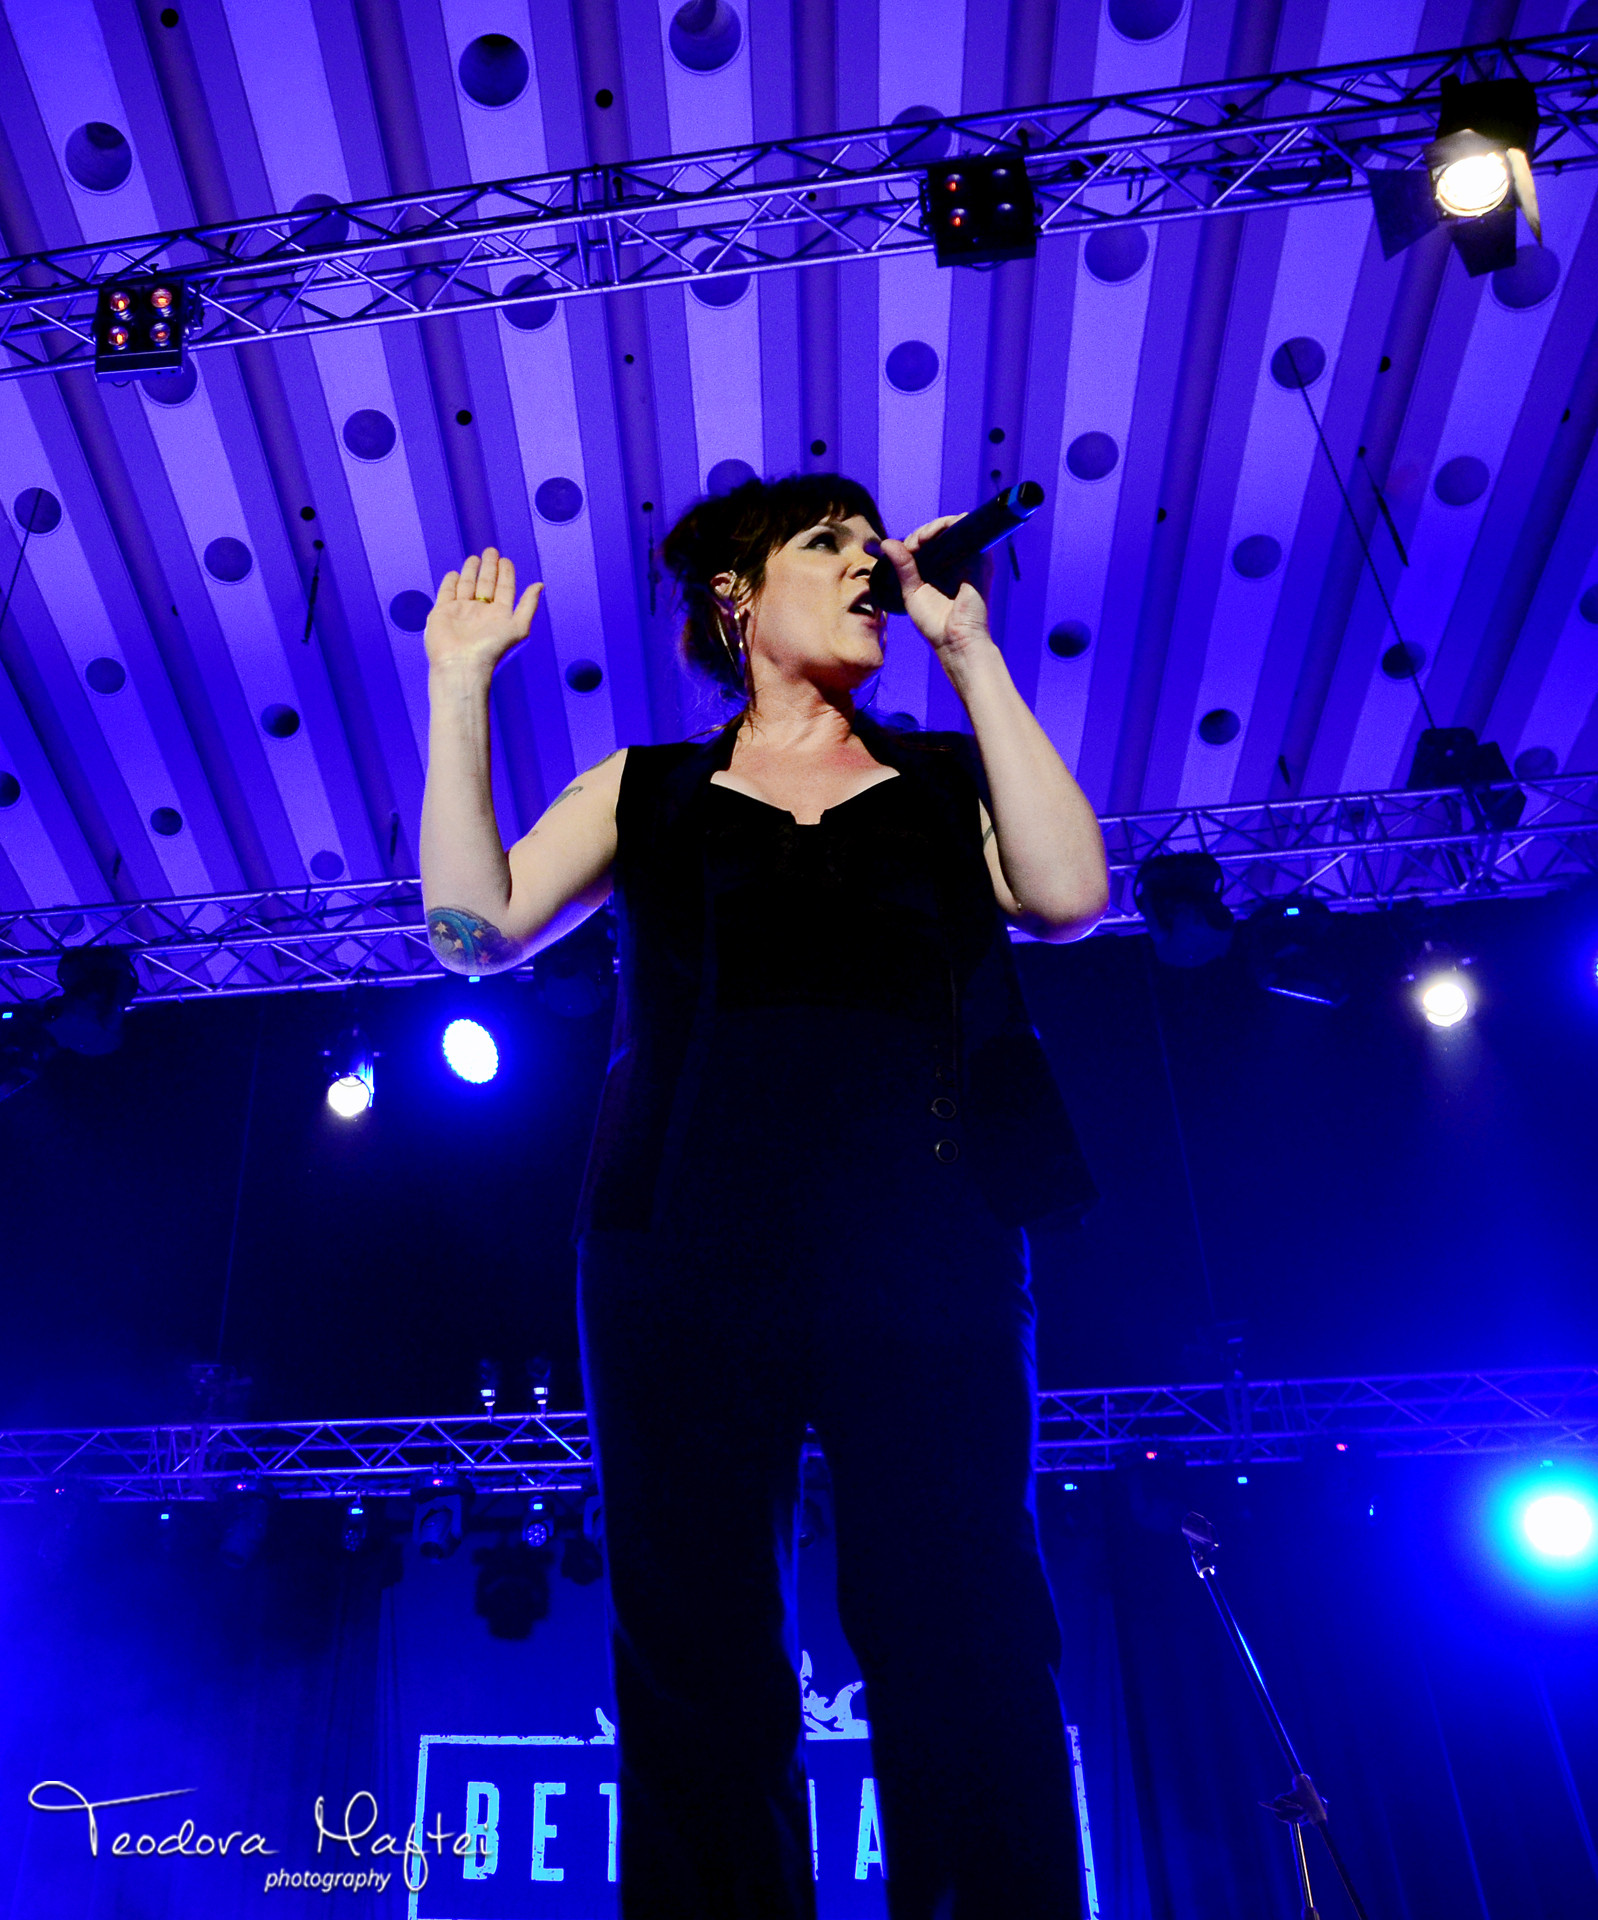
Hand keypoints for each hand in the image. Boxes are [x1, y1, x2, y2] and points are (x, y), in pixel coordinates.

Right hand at [424, 548, 542, 676]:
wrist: (460, 664)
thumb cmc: (491, 648)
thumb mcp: (518, 626)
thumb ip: (528, 605)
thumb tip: (540, 585)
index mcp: (498, 614)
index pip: (504, 589)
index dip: (506, 574)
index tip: (505, 559)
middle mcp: (480, 612)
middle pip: (486, 584)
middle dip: (489, 568)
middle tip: (491, 551)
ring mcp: (461, 611)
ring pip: (467, 586)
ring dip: (471, 572)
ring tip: (474, 558)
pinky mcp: (442, 612)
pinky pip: (446, 593)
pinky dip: (450, 583)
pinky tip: (454, 574)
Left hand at [875, 516, 994, 662]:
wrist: (956, 639)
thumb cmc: (935, 623)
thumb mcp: (912, 592)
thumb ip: (903, 567)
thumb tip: (887, 542)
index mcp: (937, 570)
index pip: (925, 545)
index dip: (912, 541)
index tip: (895, 547)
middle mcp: (953, 562)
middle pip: (938, 535)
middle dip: (923, 532)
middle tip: (913, 542)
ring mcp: (968, 559)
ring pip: (952, 530)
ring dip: (936, 527)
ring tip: (923, 536)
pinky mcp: (980, 559)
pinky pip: (967, 534)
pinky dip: (952, 528)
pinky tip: (938, 533)